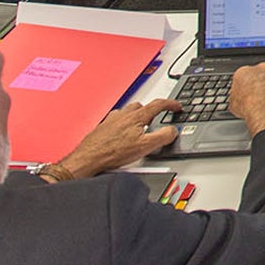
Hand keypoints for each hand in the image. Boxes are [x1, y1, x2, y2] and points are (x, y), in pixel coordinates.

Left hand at [51, 98, 181, 176]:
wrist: (88, 159)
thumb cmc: (112, 153)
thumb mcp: (146, 147)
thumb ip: (163, 136)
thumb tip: (173, 131)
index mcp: (136, 116)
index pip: (158, 104)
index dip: (171, 104)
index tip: (177, 107)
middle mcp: (123, 114)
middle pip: (142, 106)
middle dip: (152, 111)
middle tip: (157, 120)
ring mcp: (112, 120)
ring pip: (128, 112)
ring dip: (137, 117)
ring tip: (140, 130)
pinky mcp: (103, 127)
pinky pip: (117, 120)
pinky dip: (124, 124)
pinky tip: (123, 136)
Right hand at [227, 63, 264, 134]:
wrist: (264, 113)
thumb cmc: (249, 108)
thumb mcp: (233, 103)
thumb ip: (237, 95)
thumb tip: (239, 98)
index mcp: (244, 71)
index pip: (246, 74)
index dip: (249, 83)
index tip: (251, 90)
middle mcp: (261, 68)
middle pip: (262, 72)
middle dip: (262, 81)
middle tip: (262, 93)